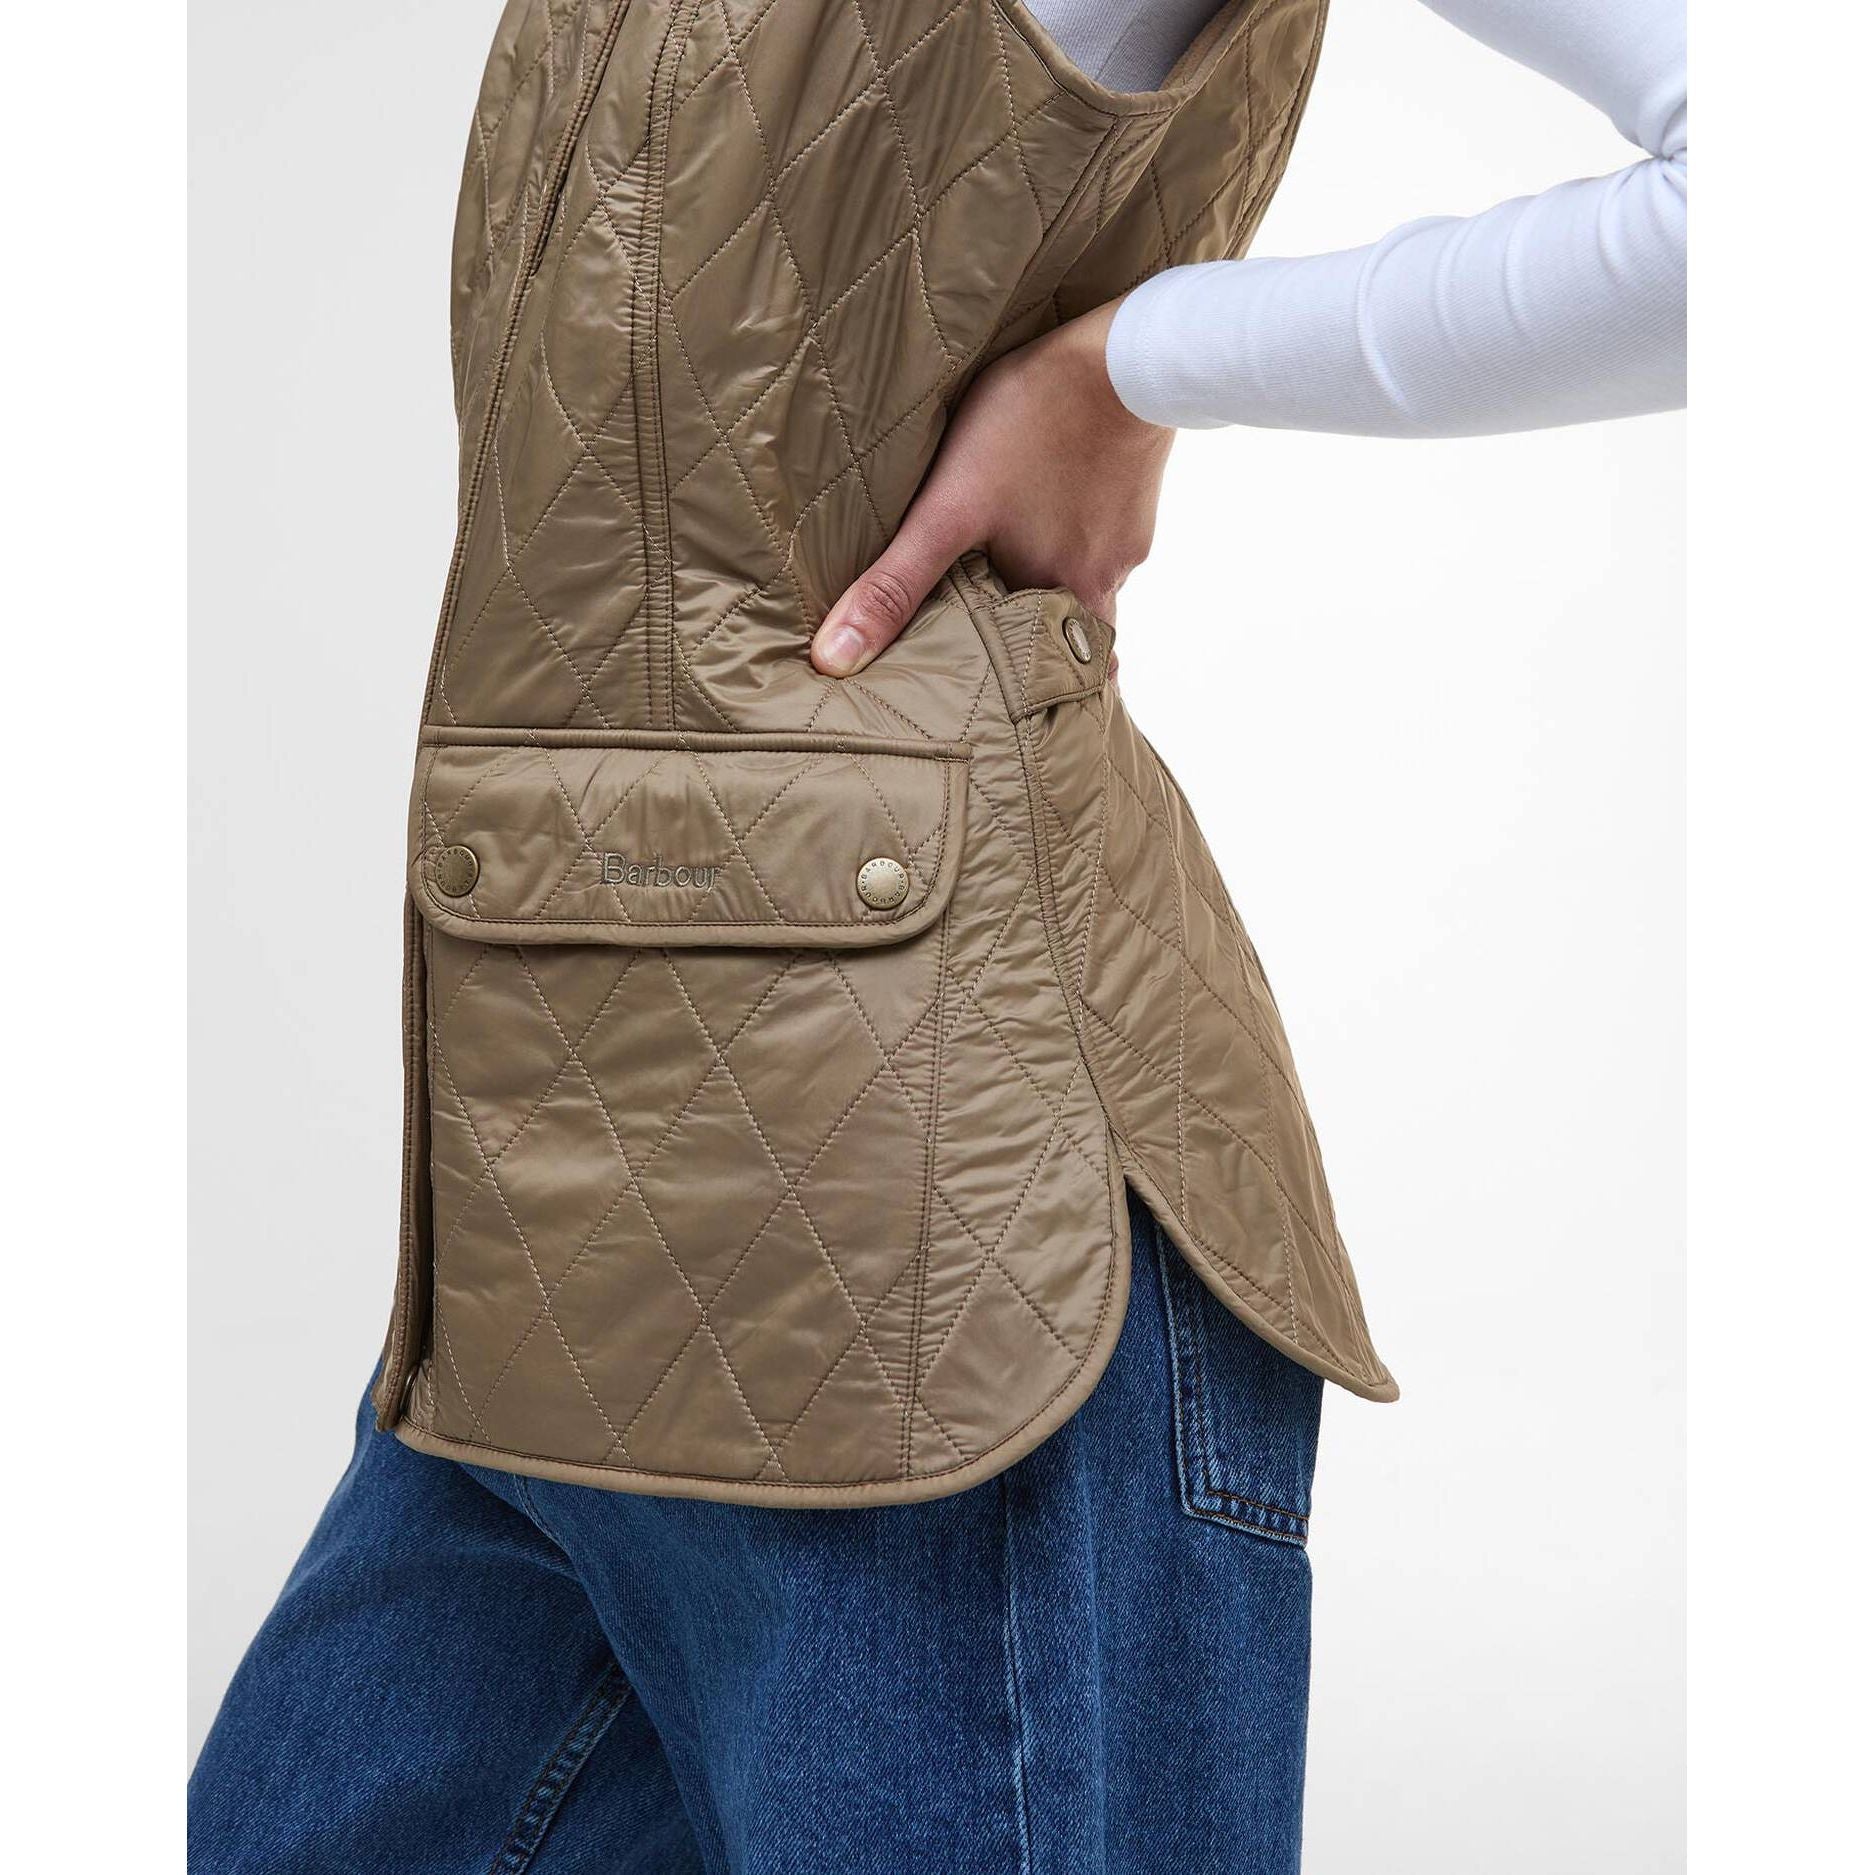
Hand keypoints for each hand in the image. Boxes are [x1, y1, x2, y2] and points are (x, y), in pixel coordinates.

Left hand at [810, 299, 1172, 677]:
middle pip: (1072, 640)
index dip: (1017, 689)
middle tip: (1012, 663)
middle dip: (1043, 652)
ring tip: (1027, 593)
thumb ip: (896, 584)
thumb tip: (837, 659)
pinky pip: (1111, 541)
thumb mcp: (948, 507)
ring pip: (1094, 591)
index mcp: (1056, 597)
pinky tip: (1063, 516)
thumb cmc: (1030, 424)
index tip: (997, 704)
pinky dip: (1086, 540)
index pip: (1037, 672)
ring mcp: (1125, 544)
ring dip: (1064, 598)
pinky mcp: (1139, 502)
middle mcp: (1100, 584)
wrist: (1122, 357)